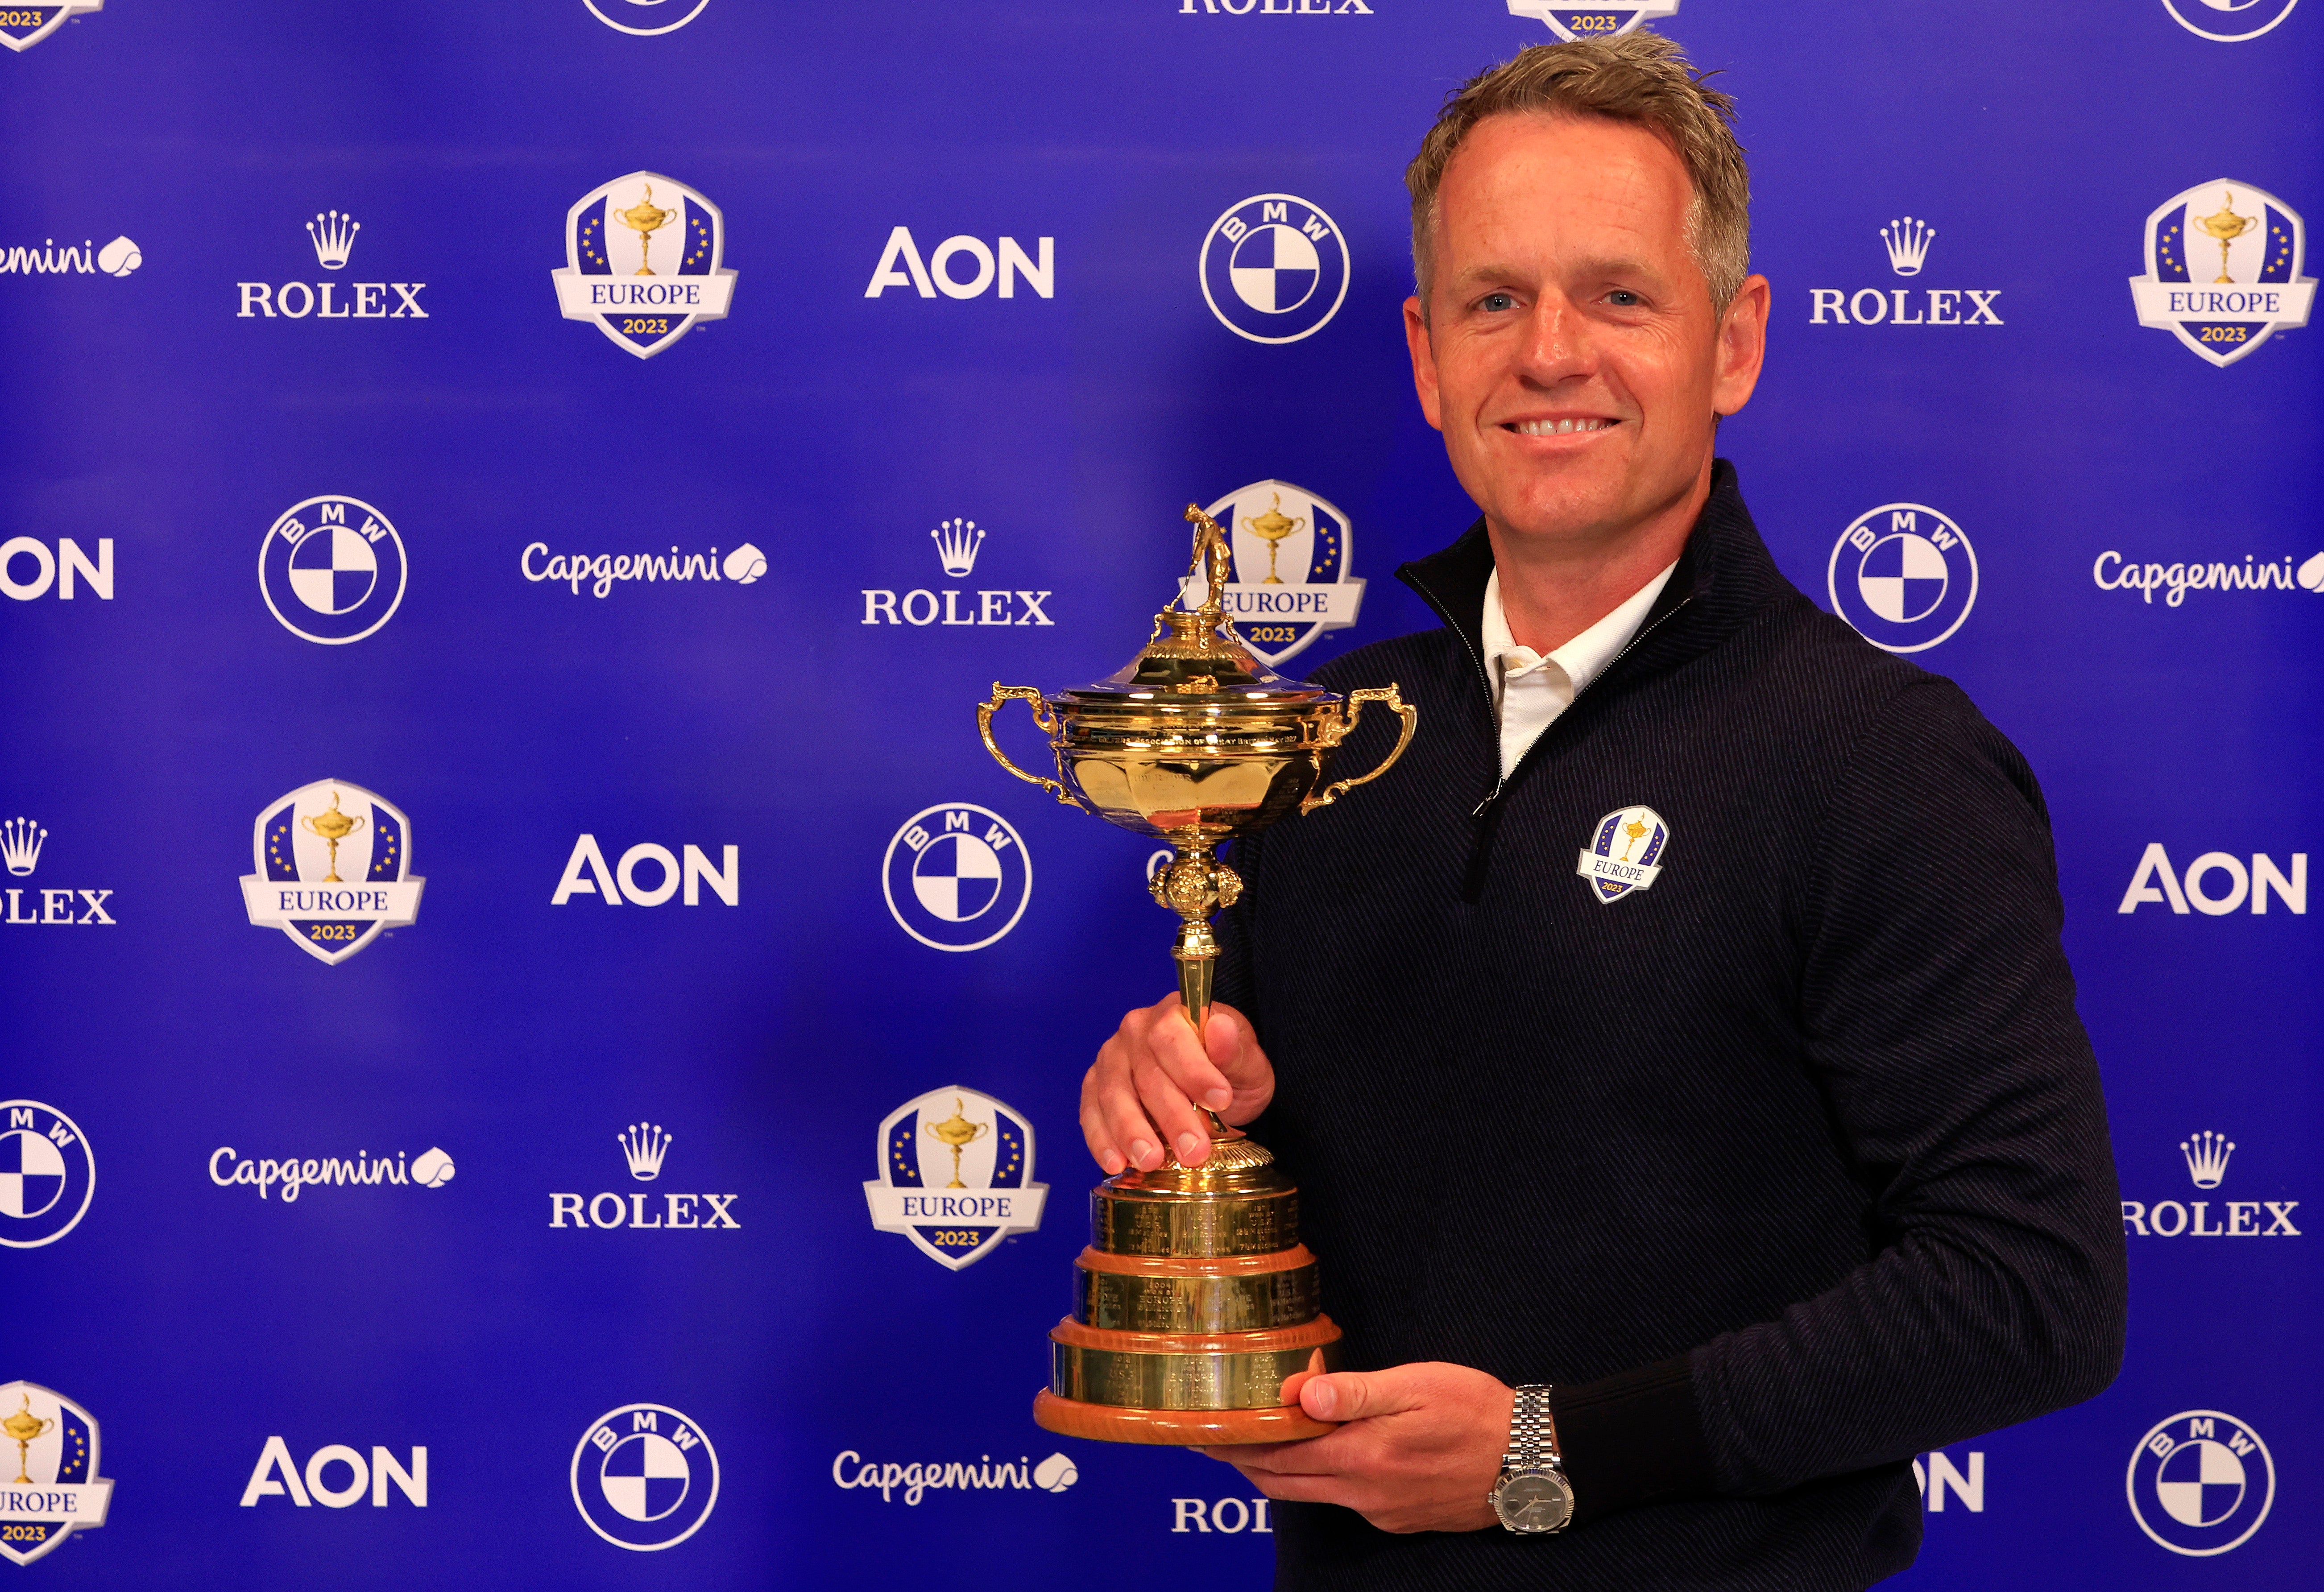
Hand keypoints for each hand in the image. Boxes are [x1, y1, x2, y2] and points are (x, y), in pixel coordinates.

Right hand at [1079, 992, 1272, 1172]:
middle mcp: (1136, 1031)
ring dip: (1131, 1131)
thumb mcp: (1248, 1064)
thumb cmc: (1229, 1072)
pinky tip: (1116, 1163)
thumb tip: (1222, 1028)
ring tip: (1151, 1161)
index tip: (1220, 1101)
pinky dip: (1101, 1139)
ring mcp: (1112, 1058)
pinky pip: (1091, 1112)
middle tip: (1193, 1151)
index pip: (1174, 1038)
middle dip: (1171, 1116)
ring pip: (1114, 1094)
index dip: (1194, 1071)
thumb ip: (1235, 1051)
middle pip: (1146, 1074)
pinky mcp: (1096, 1087)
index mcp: (1175, 1014)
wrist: (1211, 1089)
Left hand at [1206, 1364, 1512, 1533]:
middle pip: (1283, 1481)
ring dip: (1278, 1471)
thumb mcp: (1414, 1386)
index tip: (1204, 1431)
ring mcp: (1381, 1510)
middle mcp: (1363, 1493)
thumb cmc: (1474, 1410)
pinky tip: (1320, 1455)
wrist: (1532, 1458)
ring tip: (1254, 1445)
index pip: (1277, 1456)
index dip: (1236, 1445)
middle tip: (1213, 1440)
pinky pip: (1343, 1501)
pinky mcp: (1399, 1517)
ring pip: (1311, 1494)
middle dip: (1244, 1461)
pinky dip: (1318, 1478)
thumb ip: (1353, 1393)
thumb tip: (1298, 1396)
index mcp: (1360, 1457)